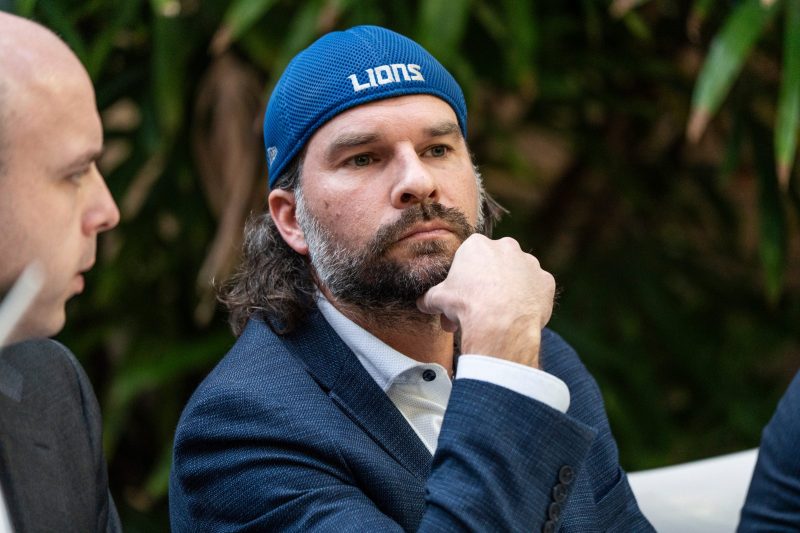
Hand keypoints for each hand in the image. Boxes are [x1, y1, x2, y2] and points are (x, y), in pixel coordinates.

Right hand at [417, 235, 554, 368]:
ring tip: (498, 315)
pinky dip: (528, 300)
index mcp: (477, 245)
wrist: (500, 321)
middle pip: (494, 265)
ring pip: (517, 276)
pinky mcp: (546, 281)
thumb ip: (431, 297)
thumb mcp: (439, 299)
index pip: (469, 258)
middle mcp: (506, 247)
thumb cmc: (467, 304)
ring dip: (509, 291)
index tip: (461, 298)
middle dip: (486, 285)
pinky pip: (535, 290)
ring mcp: (529, 262)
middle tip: (477, 309)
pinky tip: (517, 315)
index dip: (463, 280)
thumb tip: (422, 303)